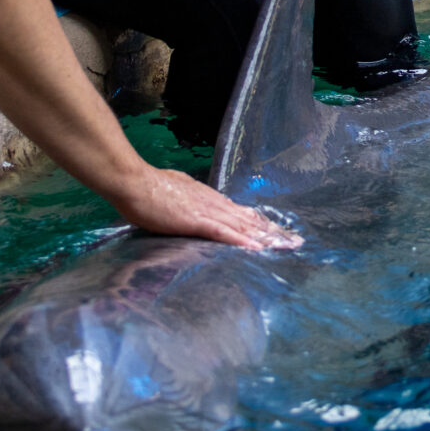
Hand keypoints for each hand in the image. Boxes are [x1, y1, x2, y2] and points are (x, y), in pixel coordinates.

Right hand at [111, 165, 302, 249]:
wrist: (134, 183)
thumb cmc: (148, 189)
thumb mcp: (177, 192)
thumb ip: (189, 201)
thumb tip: (194, 208)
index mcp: (208, 197)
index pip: (241, 212)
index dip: (261, 222)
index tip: (277, 231)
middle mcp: (213, 203)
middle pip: (249, 219)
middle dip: (272, 231)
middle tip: (294, 241)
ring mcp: (206, 211)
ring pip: (242, 225)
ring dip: (264, 237)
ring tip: (284, 246)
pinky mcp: (195, 221)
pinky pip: (222, 232)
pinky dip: (240, 240)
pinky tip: (254, 248)